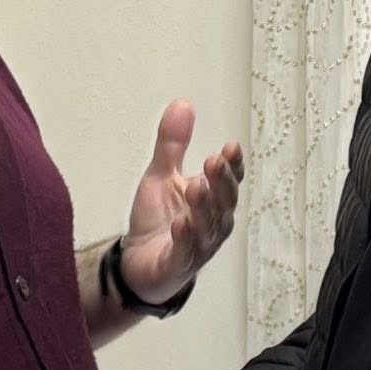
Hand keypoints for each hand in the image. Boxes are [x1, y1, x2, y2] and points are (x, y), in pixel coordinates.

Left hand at [119, 100, 243, 305]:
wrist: (137, 263)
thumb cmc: (158, 220)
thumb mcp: (161, 175)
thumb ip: (172, 145)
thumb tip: (183, 104)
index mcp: (213, 201)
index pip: (229, 181)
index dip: (233, 166)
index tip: (231, 147)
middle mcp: (214, 224)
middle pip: (225, 203)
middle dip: (222, 182)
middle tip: (214, 162)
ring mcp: (199, 246)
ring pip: (210, 227)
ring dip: (204, 208)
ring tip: (196, 186)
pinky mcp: (180, 265)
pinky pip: (187, 252)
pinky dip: (186, 238)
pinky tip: (181, 222)